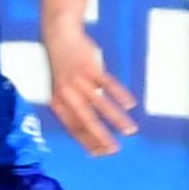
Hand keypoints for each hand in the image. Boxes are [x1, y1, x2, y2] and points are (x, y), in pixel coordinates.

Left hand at [40, 17, 139, 158]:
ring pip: (100, 104)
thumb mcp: (61, 89)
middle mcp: (67, 93)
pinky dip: (119, 95)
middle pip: (86, 120)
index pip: (74, 128)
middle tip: (115, 150)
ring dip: (116, 119)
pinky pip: (107, 84)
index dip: (87, 142)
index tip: (100, 153)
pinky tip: (130, 105)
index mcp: (57, 102)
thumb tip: (90, 129)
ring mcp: (79, 80)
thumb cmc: (63, 68)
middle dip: (101, 137)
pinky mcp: (90, 67)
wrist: (59, 36)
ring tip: (131, 130)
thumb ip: (73, 107)